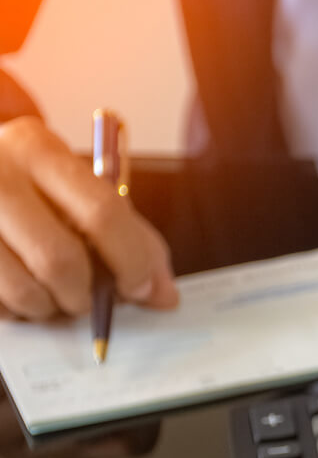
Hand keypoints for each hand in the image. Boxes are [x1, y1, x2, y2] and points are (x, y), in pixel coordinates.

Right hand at [0, 116, 177, 318]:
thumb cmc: (28, 185)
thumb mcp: (78, 190)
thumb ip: (130, 236)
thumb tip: (163, 294)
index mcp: (38, 148)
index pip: (103, 213)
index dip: (131, 261)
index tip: (140, 287)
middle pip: (60, 259)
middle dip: (84, 295)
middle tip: (87, 300)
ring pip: (22, 288)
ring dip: (47, 307)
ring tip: (50, 296)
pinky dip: (15, 309)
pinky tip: (17, 291)